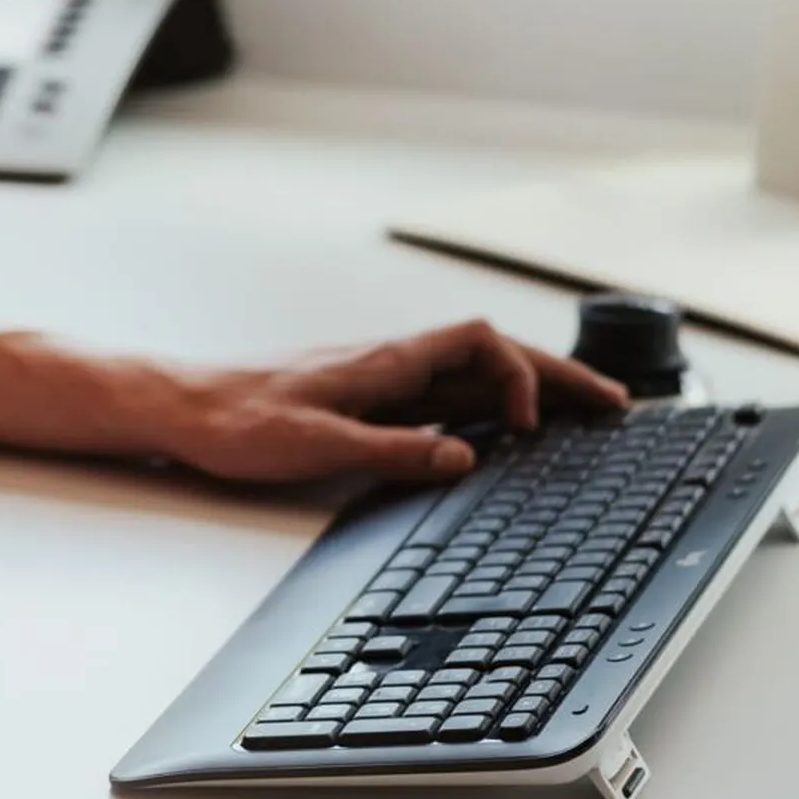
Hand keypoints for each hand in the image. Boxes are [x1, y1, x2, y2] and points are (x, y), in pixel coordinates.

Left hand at [161, 318, 626, 488]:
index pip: (479, 341)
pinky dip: (489, 405)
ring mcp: (383, 379)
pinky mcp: (369, 399)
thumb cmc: (238, 421)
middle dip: (558, 376)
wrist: (183, 407)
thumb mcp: (316, 444)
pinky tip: (502, 432)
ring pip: (474, 372)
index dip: (519, 374)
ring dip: (529, 388)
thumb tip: (464, 457)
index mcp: (386, 360)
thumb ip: (394, 451)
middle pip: (494, 353)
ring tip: (581, 414)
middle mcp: (392, 362)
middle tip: (615, 406)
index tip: (529, 428)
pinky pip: (447, 395)